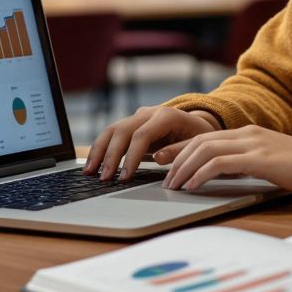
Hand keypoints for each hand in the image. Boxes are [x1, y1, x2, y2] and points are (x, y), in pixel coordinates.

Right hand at [84, 106, 219, 180]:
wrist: (199, 123)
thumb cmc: (201, 137)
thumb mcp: (198, 144)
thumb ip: (179, 150)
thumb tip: (157, 157)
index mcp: (166, 116)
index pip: (141, 135)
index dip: (130, 157)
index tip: (124, 177)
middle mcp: (149, 113)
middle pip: (122, 130)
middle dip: (110, 155)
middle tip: (104, 178)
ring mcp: (139, 116)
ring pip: (112, 129)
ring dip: (99, 151)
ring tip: (90, 172)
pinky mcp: (132, 124)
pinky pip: (112, 134)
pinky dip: (101, 148)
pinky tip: (94, 164)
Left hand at [154, 125, 291, 196]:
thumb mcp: (270, 162)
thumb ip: (248, 162)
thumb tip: (225, 173)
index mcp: (250, 132)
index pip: (206, 136)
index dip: (181, 148)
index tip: (163, 160)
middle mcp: (248, 133)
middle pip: (200, 140)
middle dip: (176, 158)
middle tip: (162, 176)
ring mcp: (253, 144)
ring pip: (205, 150)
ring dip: (184, 168)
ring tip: (173, 185)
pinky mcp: (259, 158)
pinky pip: (220, 164)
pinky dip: (201, 174)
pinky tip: (192, 187)